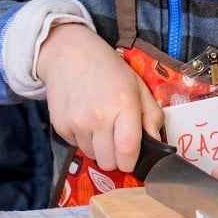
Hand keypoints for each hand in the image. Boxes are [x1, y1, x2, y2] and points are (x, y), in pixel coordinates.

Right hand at [37, 23, 163, 171]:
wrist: (68, 54)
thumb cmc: (108, 69)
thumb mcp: (137, 85)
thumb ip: (151, 114)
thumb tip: (157, 142)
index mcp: (123, 105)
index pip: (128, 152)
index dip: (131, 162)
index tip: (132, 158)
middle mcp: (98, 118)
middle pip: (108, 163)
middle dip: (115, 157)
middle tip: (116, 139)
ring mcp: (77, 123)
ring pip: (92, 156)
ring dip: (99, 147)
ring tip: (99, 124)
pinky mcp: (60, 126)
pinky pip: (76, 146)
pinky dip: (83, 139)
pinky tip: (84, 118)